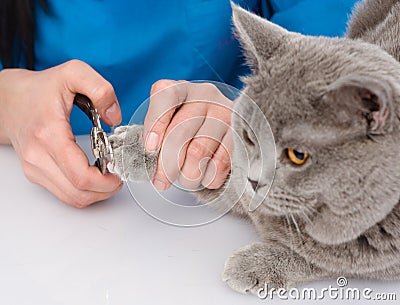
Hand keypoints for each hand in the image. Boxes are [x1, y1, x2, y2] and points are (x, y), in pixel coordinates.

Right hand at [0, 60, 122, 206]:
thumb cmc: (40, 89)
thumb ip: (100, 89)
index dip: (106, 182)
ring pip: (72, 199)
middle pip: (79, 194)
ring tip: (108, 176)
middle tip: (118, 176)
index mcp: (50, 135)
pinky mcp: (36, 174)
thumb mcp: (74, 73)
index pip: (81, 176)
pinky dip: (84, 190)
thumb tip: (115, 116)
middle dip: (106, 190)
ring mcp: (35, 168)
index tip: (119, 172)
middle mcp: (38, 157)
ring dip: (96, 193)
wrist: (9, 100)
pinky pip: (65, 194)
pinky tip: (94, 175)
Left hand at [143, 80, 232, 190]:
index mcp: (182, 89)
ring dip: (187, 174)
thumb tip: (147, 164)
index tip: (149, 148)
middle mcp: (205, 97)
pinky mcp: (240, 135)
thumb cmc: (190, 125)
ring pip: (199, 151)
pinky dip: (208, 178)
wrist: (225, 125)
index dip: (155, 123)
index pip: (166, 95)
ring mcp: (225, 114)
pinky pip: (220, 163)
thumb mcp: (171, 121)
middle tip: (161, 181)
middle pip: (180, 132)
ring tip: (184, 180)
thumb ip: (157, 135)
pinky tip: (203, 178)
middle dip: (166, 164)